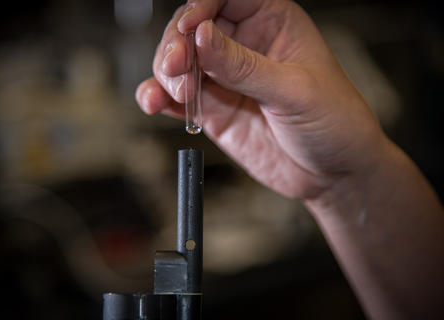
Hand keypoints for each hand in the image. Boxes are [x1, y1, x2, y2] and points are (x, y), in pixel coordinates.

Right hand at [136, 0, 385, 200]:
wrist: (333, 174)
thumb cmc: (334, 121)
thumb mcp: (294, 90)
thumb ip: (244, 66)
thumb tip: (202, 37)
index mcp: (272, 22)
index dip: (200, 6)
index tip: (188, 29)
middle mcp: (244, 46)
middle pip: (192, 28)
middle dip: (177, 45)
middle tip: (175, 67)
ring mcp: (225, 79)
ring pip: (179, 63)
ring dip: (166, 74)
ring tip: (179, 92)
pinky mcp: (214, 110)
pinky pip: (176, 98)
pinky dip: (159, 98)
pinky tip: (154, 103)